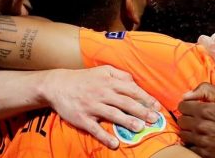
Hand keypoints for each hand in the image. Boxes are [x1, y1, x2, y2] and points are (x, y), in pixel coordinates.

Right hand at [41, 66, 161, 148]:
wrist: (57, 85)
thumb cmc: (84, 79)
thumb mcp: (103, 71)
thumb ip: (120, 75)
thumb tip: (135, 82)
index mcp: (109, 83)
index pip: (131, 90)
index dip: (145, 98)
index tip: (157, 106)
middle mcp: (102, 94)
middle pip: (125, 103)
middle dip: (141, 111)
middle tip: (154, 119)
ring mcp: (92, 107)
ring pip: (112, 114)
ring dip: (127, 121)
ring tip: (140, 128)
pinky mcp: (82, 118)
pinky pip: (95, 129)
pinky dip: (104, 137)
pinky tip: (114, 144)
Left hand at [178, 83, 214, 157]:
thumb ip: (206, 90)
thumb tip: (186, 95)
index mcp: (206, 111)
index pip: (182, 106)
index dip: (187, 104)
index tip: (194, 106)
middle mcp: (202, 127)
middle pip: (181, 120)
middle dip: (187, 117)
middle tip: (196, 117)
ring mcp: (203, 142)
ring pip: (183, 134)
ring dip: (188, 130)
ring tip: (199, 128)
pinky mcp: (205, 154)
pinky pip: (189, 147)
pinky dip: (193, 142)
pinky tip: (202, 139)